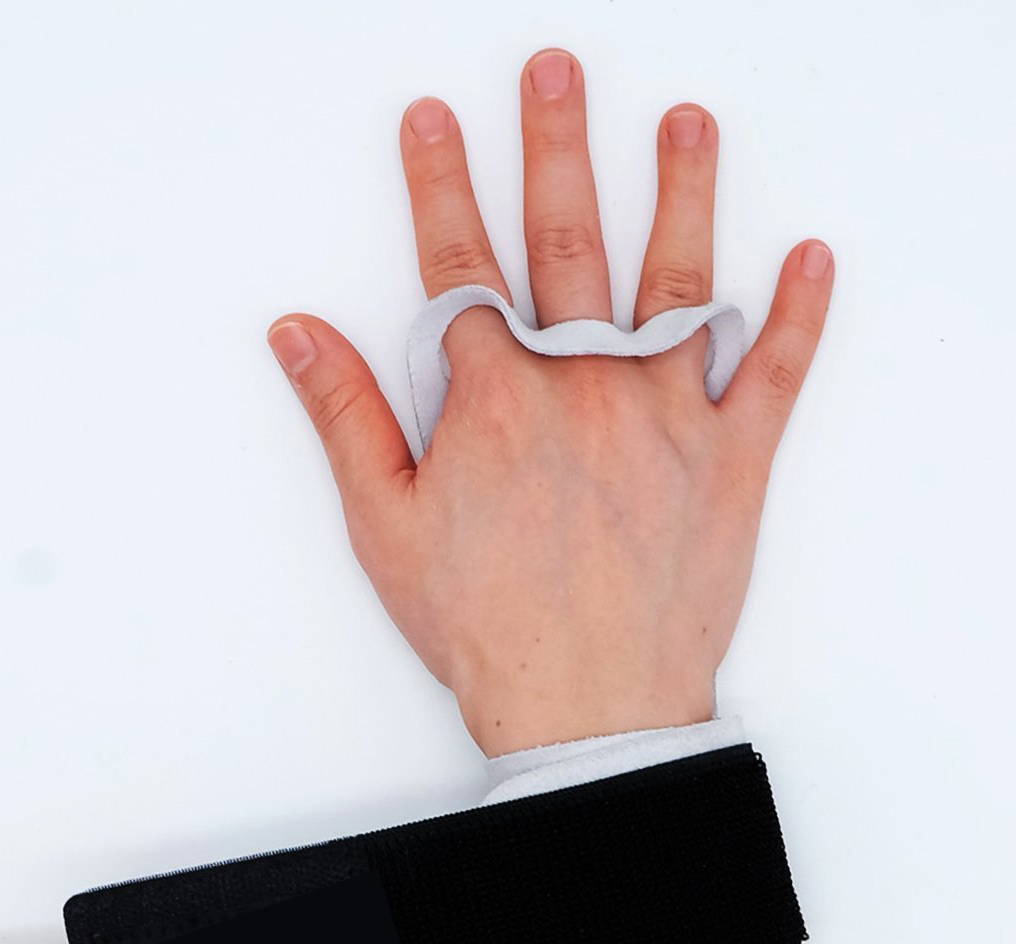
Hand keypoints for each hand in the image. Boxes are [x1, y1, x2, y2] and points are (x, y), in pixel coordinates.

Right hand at [267, 47, 833, 755]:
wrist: (585, 705)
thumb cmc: (485, 626)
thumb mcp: (387, 528)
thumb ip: (345, 418)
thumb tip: (299, 335)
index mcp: (496, 400)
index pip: (459, 264)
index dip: (440, 185)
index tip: (435, 122)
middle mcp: (583, 387)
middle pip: (567, 242)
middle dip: (555, 147)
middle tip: (556, 72)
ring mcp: (664, 417)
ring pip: (676, 281)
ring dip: (682, 193)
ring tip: (686, 125)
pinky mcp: (730, 461)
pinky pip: (771, 372)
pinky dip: (797, 314)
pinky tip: (810, 260)